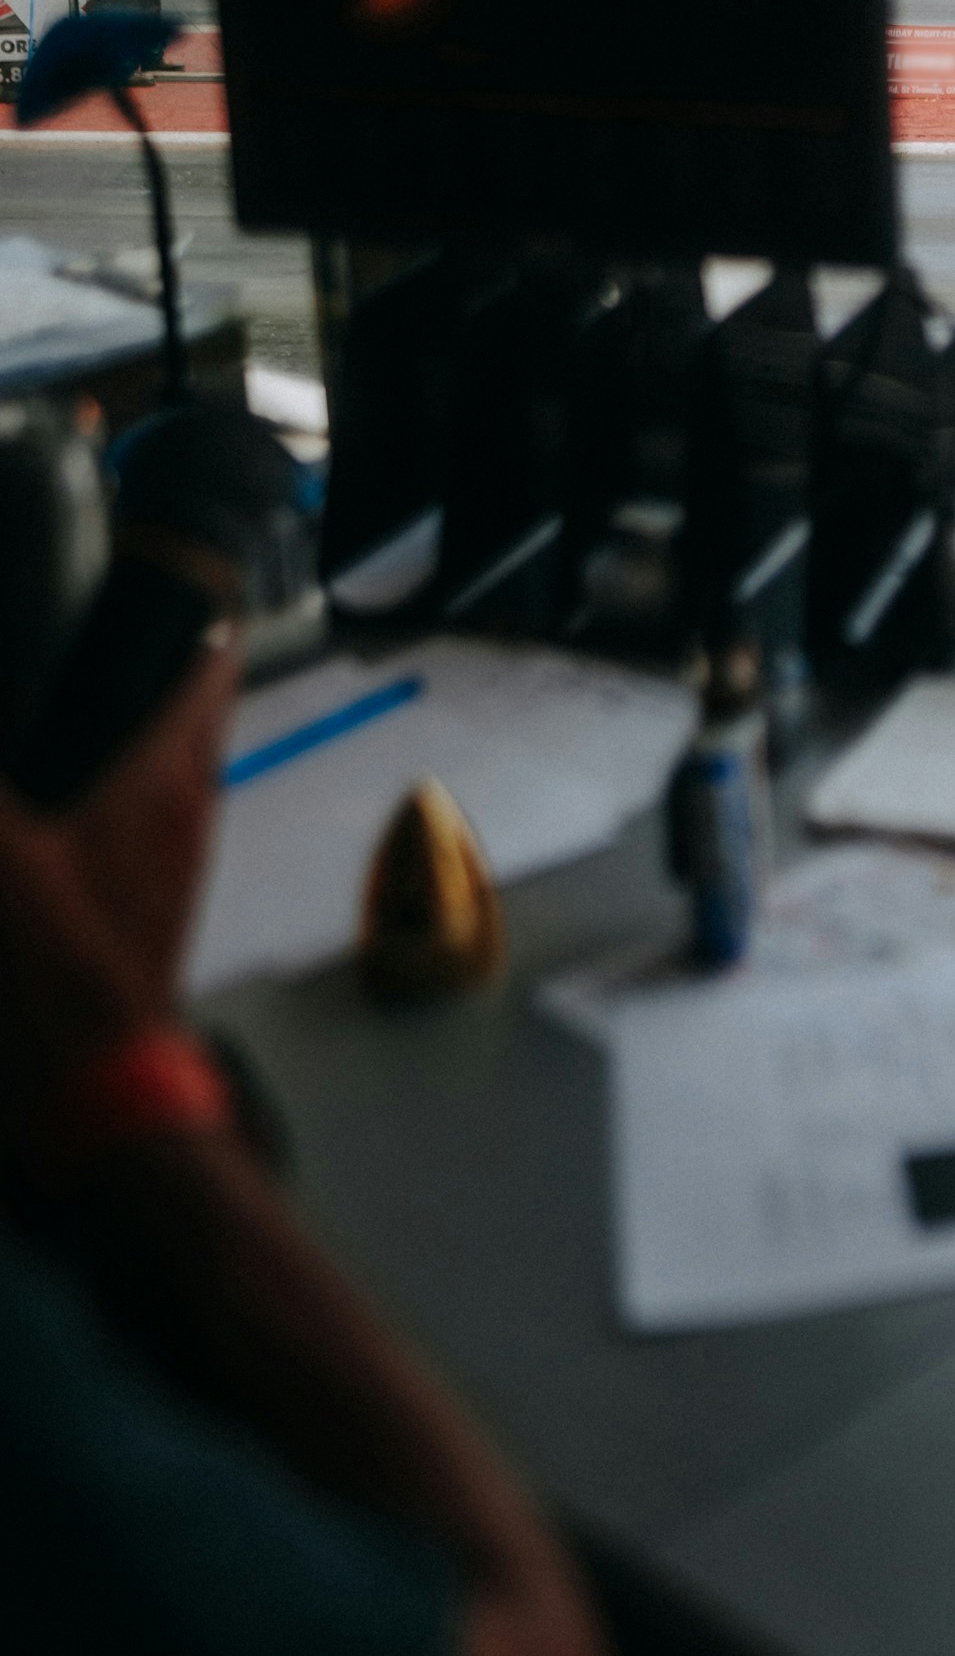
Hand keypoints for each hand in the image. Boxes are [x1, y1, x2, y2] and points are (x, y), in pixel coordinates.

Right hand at [0, 630, 237, 1146]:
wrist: (96, 1101)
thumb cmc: (53, 978)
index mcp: (167, 775)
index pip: (207, 656)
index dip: (184, 598)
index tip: (135, 555)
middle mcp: (186, 806)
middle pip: (183, 704)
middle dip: (141, 656)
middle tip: (76, 627)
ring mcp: (171, 859)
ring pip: (159, 763)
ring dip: (119, 724)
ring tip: (55, 701)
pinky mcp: (142, 904)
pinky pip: (131, 819)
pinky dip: (99, 786)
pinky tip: (45, 798)